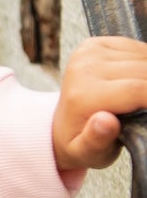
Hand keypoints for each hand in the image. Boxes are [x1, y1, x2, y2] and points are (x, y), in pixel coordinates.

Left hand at [53, 35, 146, 172]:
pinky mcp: (95, 43)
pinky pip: (136, 48)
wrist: (60, 125)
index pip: (137, 90)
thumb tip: (105, 122)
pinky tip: (139, 80)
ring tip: (142, 99)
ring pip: (143, 57)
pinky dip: (145, 64)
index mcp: (82, 95)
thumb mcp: (86, 153)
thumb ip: (96, 141)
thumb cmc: (80, 143)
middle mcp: (83, 67)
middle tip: (146, 108)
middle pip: (144, 71)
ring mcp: (88, 52)